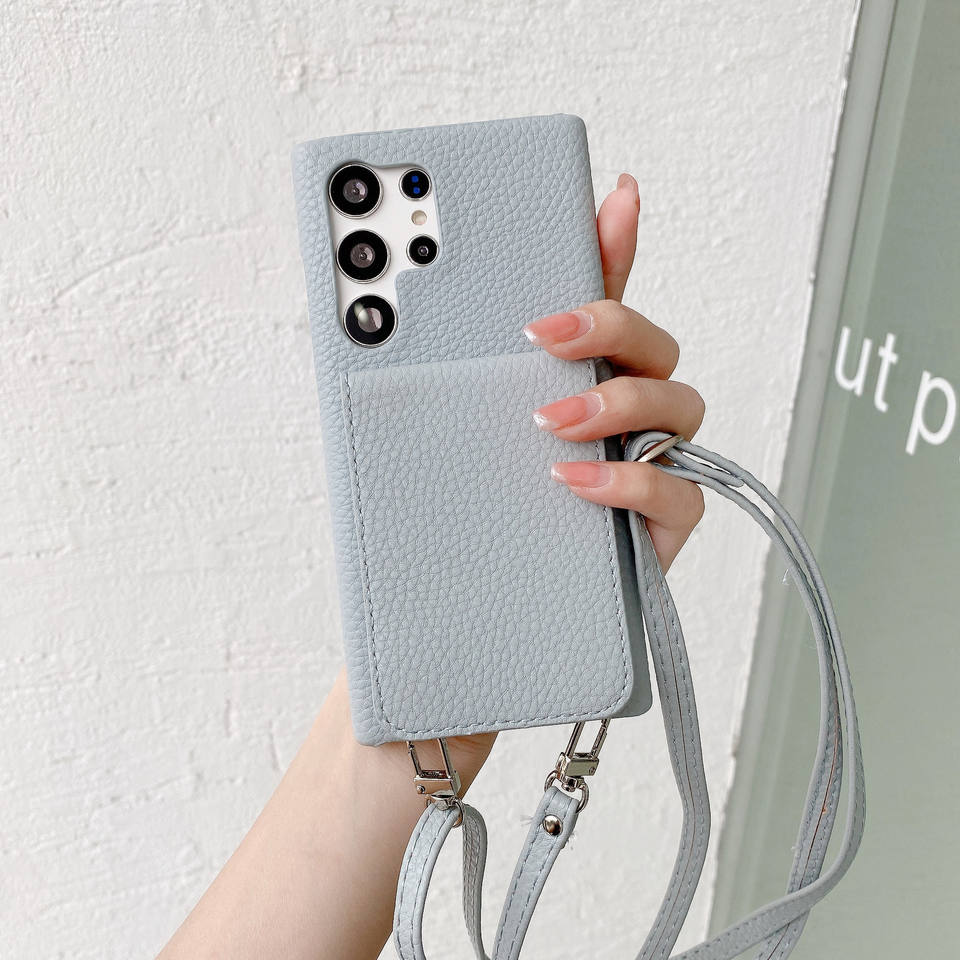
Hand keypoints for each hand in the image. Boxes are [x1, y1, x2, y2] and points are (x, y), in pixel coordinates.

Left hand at [443, 174, 704, 777]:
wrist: (445, 656)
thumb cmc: (435, 549)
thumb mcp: (421, 454)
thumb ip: (425, 392)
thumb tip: (362, 316)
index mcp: (562, 395)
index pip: (601, 308)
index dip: (617, 246)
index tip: (616, 192)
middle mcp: (612, 432)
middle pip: (653, 346)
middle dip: (609, 323)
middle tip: (541, 332)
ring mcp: (640, 484)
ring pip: (678, 410)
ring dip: (619, 404)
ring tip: (549, 425)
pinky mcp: (656, 544)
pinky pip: (680, 497)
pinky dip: (630, 487)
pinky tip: (574, 486)